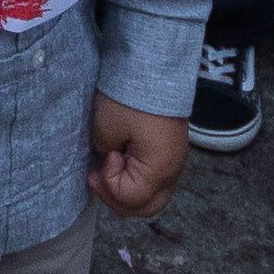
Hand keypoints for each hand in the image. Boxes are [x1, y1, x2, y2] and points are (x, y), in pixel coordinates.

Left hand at [87, 96, 187, 219]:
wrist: (153, 66)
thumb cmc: (129, 97)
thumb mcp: (106, 128)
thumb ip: (106, 154)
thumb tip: (111, 161)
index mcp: (160, 167)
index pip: (132, 198)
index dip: (111, 184)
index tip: (107, 156)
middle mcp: (173, 170)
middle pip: (147, 207)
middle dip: (118, 199)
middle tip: (98, 178)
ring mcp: (176, 162)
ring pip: (154, 197)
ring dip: (129, 192)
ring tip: (108, 172)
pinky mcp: (172, 151)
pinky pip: (158, 180)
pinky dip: (138, 180)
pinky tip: (123, 164)